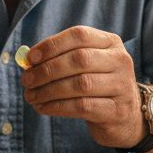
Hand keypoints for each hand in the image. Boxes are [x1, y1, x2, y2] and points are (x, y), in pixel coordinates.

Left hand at [21, 27, 144, 148]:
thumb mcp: (87, 66)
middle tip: (26, 80)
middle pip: (79, 59)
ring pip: (80, 84)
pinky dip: (58, 107)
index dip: (52, 45)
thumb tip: (28, 60)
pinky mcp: (117, 111)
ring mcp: (122, 86)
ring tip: (31, 96)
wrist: (125, 117)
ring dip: (49, 91)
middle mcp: (120, 61)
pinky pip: (83, 106)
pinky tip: (44, 108)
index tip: (30, 58)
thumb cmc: (97, 85)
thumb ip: (61, 58)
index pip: (80, 35)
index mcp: (111, 42)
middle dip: (47, 70)